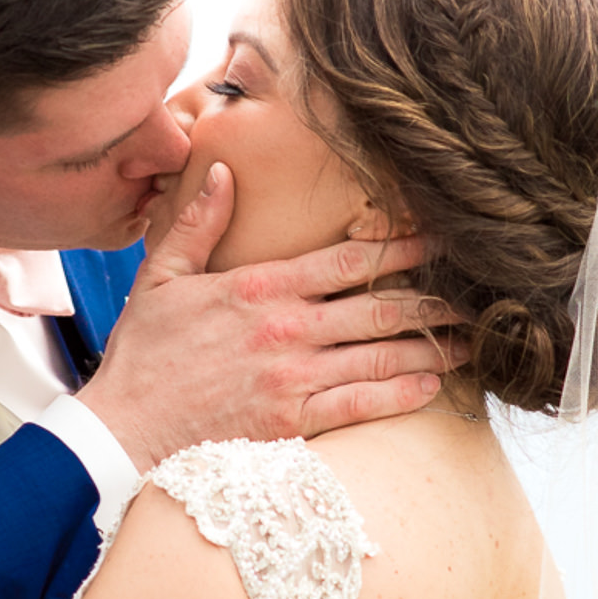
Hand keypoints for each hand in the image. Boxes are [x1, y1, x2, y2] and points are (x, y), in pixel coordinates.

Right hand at [75, 164, 471, 469]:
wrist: (122, 427)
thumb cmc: (144, 354)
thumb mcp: (162, 276)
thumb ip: (198, 224)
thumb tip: (219, 171)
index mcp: (260, 288)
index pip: (349, 260)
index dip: (402, 250)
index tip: (441, 242)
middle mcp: (286, 330)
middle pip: (380, 308)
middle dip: (434, 303)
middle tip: (475, 299)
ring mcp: (293, 377)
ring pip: (381, 357)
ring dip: (432, 349)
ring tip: (469, 344)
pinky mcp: (292, 421)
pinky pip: (361, 405)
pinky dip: (400, 395)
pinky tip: (431, 387)